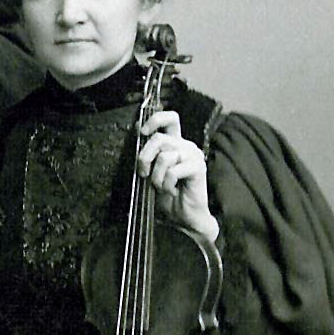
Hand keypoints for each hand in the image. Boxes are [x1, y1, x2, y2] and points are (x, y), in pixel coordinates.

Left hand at [138, 111, 218, 243]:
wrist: (182, 216)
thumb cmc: (166, 194)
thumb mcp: (150, 171)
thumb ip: (147, 154)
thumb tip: (135, 134)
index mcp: (174, 143)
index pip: (169, 118)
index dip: (154, 120)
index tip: (141, 132)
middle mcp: (185, 146)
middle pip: (159, 138)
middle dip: (144, 157)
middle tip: (143, 173)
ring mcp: (193, 155)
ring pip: (164, 156)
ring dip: (156, 176)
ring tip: (161, 186)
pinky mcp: (198, 167)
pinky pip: (173, 170)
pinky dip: (166, 183)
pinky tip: (172, 190)